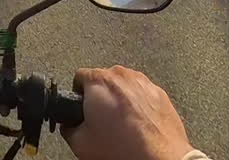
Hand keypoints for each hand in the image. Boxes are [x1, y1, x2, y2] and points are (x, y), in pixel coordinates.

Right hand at [62, 65, 193, 159]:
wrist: (159, 159)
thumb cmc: (125, 149)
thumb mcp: (80, 143)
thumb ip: (68, 127)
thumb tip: (70, 125)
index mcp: (98, 81)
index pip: (78, 77)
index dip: (77, 95)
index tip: (81, 108)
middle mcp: (121, 76)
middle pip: (103, 80)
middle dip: (100, 97)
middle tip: (101, 121)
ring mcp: (144, 83)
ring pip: (124, 86)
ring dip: (120, 99)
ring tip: (122, 125)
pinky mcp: (161, 94)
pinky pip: (142, 95)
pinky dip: (139, 106)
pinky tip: (138, 126)